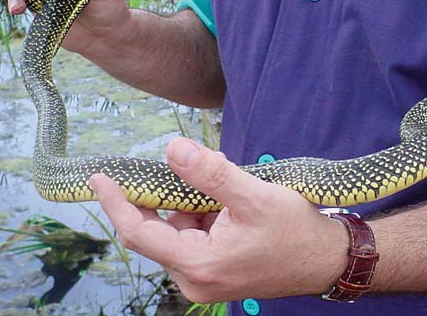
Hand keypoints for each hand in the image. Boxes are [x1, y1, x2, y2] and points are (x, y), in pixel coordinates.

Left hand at [90, 137, 349, 302]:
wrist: (326, 259)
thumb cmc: (294, 231)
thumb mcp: (253, 196)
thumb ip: (210, 174)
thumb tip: (171, 148)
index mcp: (198, 265)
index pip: (140, 233)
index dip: (117, 204)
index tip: (100, 179)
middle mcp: (194, 278)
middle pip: (160, 230)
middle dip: (169, 194)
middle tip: (185, 164)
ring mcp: (205, 277)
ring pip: (180, 230)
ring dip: (191, 201)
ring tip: (226, 183)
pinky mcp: (215, 270)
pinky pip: (195, 235)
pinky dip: (202, 212)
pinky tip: (228, 199)